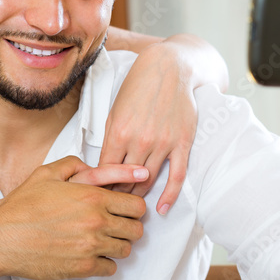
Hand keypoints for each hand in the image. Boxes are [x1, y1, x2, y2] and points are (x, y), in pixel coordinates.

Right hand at [0, 156, 146, 279]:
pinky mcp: (83, 267)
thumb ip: (73, 164)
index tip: (124, 210)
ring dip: (117, 245)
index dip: (133, 208)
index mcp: (93, 196)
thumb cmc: (22, 207)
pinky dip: (104, 263)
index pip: (136, 205)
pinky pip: (110, 268)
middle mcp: (97, 221)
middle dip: (128, 227)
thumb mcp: (46, 174)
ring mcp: (91, 246)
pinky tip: (91, 255)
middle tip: (115, 227)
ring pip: (125, 250)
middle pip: (136, 229)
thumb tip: (90, 165)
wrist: (2, 237)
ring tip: (102, 241)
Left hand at [101, 42, 199, 213]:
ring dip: (138, 196)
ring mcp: (163, 144)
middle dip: (116, 194)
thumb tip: (102, 166)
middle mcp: (140, 141)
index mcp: (118, 132)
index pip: (104, 171)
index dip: (100, 185)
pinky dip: (169, 196)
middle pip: (125, 180)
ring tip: (131, 205)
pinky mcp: (182, 143)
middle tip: (112, 204)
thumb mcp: (114, 111)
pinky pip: (177, 177)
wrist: (169, 70)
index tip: (97, 194)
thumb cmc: (138, 88)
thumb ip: (109, 140)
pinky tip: (162, 209)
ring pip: (147, 182)